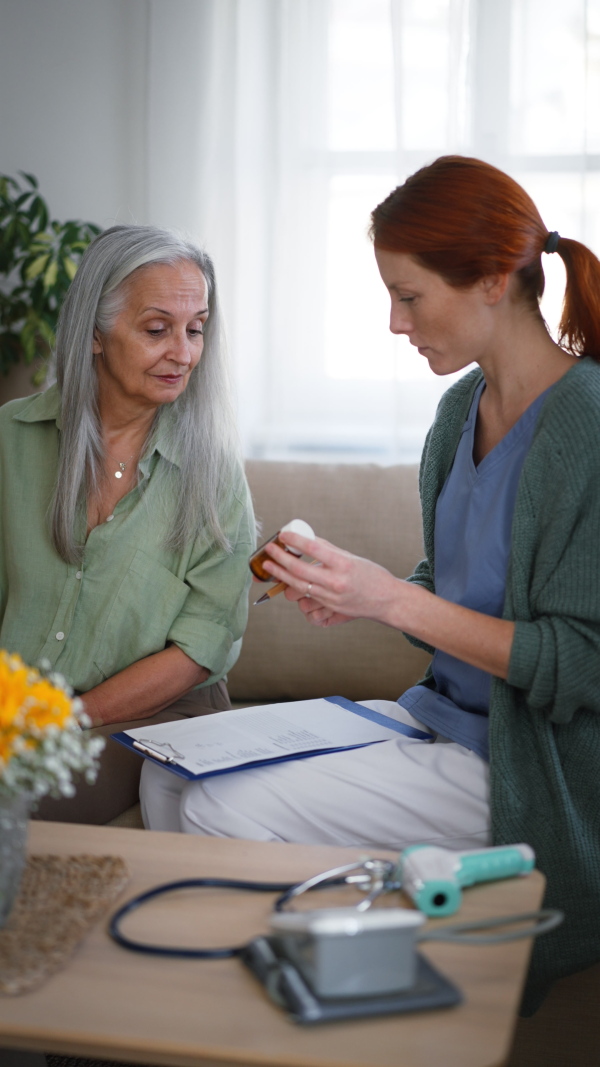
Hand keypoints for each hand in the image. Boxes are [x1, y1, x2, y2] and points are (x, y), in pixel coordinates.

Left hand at [263, 530, 401, 626]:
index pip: (312, 548)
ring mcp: (332, 599)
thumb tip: (304, 539)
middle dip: (279, 560)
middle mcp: (336, 583)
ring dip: (281, 577)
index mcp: (343, 564)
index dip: (294, 541)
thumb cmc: (370, 575)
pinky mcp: (330, 610)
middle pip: (299, 571)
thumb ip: (327, 550)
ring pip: (298, 588)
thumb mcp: (350, 557)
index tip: (282, 535)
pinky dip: (297, 595)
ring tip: (271, 567)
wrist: (386, 600)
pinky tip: (290, 587)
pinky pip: (306, 604)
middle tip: (268, 551)